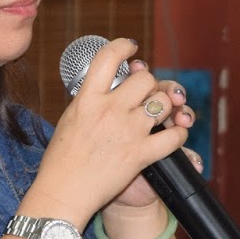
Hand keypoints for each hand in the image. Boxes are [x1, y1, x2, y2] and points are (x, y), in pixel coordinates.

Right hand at [24, 39, 191, 226]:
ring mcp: (128, 131)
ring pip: (164, 102)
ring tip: (160, 114)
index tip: (131, 47)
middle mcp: (110, 110)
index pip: (108, 57)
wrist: (64, 192)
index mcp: (88, 99)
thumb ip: (89, 100)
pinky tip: (173, 135)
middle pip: (145, 78)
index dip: (124, 46)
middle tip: (146, 94)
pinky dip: (178, 134)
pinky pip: (174, 136)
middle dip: (150, 84)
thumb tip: (103, 85)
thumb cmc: (61, 160)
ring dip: (166, 106)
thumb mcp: (70, 119)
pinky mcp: (141, 154)